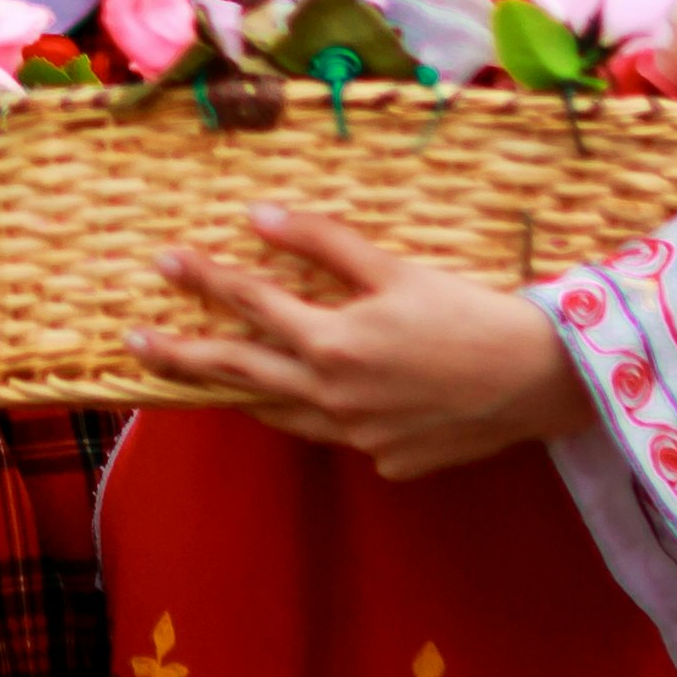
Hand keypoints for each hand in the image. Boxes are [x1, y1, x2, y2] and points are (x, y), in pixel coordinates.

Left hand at [127, 204, 596, 480]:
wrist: (542, 382)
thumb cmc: (470, 312)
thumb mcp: (394, 268)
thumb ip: (322, 243)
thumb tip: (257, 215)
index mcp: (331, 344)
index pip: (249, 304)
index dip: (203, 279)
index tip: (162, 260)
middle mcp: (333, 397)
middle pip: (240, 372)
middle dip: (183, 355)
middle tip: (134, 344)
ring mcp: (358, 438)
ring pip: (279, 415)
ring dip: (238, 394)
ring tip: (200, 379)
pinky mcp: (387, 461)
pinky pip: (332, 437)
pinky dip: (308, 417)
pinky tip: (302, 403)